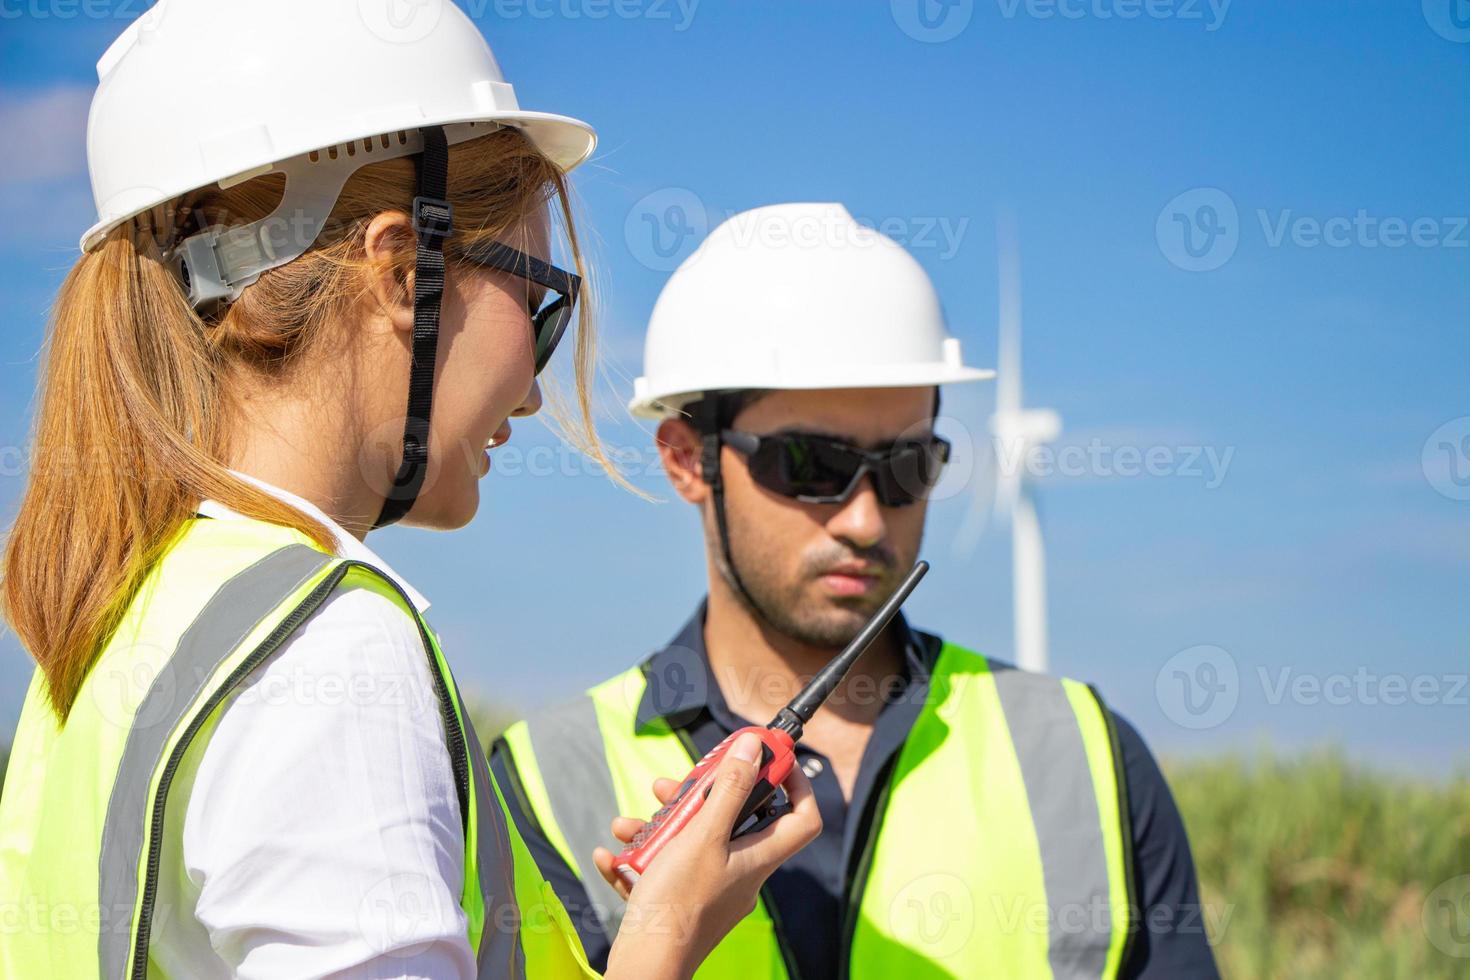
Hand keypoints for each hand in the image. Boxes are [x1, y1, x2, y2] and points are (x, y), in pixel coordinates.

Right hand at [596, 732, 820, 979]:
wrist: (646, 966)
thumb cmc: (678, 904)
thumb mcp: (704, 835)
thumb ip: (729, 789)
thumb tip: (753, 748)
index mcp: (758, 858)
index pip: (802, 817)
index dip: (795, 783)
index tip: (770, 757)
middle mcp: (741, 874)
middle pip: (733, 821)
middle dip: (699, 797)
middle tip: (672, 785)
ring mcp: (711, 890)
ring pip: (692, 842)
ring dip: (657, 827)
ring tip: (628, 824)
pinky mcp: (682, 904)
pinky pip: (666, 870)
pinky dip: (640, 859)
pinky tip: (610, 855)